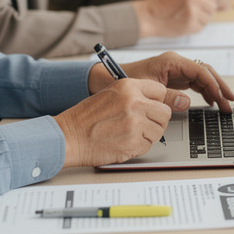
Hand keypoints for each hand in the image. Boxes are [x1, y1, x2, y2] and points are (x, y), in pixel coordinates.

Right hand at [55, 76, 187, 166]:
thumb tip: (155, 100)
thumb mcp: (110, 94)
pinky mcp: (133, 143)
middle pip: (165, 112)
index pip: (161, 91)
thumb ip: (134, 94)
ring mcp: (135, 123)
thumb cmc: (85, 118)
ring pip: (159, 131)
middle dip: (156, 120)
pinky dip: (139, 147)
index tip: (152, 107)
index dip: (157, 101)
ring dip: (148, 135)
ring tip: (129, 134)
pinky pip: (148, 145)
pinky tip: (124, 142)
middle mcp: (134, 102)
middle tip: (143, 124)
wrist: (68, 137)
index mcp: (128, 86)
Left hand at [115, 51, 233, 112]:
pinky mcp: (175, 78)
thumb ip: (168, 96)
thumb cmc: (125, 80)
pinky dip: (205, 92)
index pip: (200, 70)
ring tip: (225, 104)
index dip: (213, 84)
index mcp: (172, 61)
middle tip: (230, 101)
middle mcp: (177, 63)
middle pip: (206, 72)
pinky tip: (211, 102)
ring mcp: (177, 70)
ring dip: (215, 90)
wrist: (108, 78)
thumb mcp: (148, 89)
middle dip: (220, 86)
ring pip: (203, 78)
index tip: (221, 97)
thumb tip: (188, 103)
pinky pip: (195, 83)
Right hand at [133, 0, 217, 37]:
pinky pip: (200, 27)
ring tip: (187, 19)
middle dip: (206, 11)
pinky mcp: (190, 25)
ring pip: (208, 18)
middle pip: (213, 6)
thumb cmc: (160, 3)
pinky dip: (194, 28)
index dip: (208, 1)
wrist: (147, 16)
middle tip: (196, 14)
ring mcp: (193, 11)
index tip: (202, 6)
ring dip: (201, 20)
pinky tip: (183, 24)